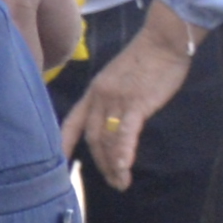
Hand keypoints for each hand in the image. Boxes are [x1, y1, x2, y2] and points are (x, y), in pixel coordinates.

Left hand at [69, 14, 194, 182]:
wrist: (163, 40)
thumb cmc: (147, 59)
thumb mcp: (119, 78)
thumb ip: (112, 97)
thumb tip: (114, 118)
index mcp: (93, 92)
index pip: (71, 122)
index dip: (63, 144)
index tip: (58, 164)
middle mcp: (99, 97)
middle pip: (91, 137)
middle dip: (99, 163)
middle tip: (111, 182)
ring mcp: (116, 100)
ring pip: (107, 139)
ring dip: (113, 164)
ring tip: (121, 183)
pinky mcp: (136, 103)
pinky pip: (126, 132)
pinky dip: (123, 151)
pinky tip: (123, 167)